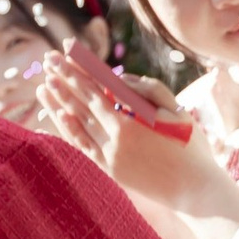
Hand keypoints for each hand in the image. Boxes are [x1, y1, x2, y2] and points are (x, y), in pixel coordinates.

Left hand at [34, 42, 236, 213]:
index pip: (100, 82)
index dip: (82, 65)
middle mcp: (118, 133)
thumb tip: (119, 78)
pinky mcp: (109, 169)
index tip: (66, 48)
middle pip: (84, 99)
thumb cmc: (191, 145)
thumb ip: (150, 90)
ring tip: (43, 84)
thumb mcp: (177, 110)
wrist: (194, 190)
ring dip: (59, 101)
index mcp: (136, 114)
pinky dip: (67, 130)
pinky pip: (81, 146)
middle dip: (65, 77)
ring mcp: (111, 153)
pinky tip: (55, 116)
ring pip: (78, 121)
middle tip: (47, 59)